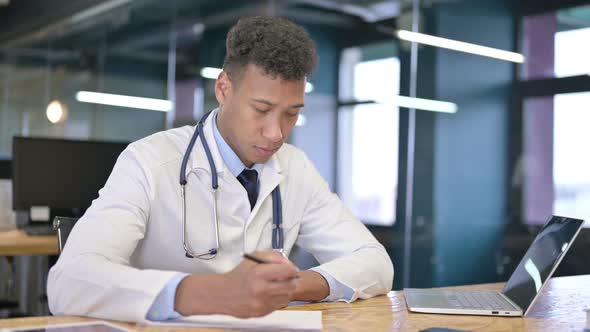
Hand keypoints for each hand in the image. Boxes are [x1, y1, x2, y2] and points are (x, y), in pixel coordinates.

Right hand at [174, 251, 298, 317]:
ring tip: (277, 285)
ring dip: (286, 290)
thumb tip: (288, 263)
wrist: (222, 294)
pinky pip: (279, 305)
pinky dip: (278, 299)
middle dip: (292, 280)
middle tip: (289, 277)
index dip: (292, 269)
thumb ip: (273, 257)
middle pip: (291, 285)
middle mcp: (261, 289)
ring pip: (287, 296)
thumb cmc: (239, 274)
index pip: (288, 271)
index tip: (291, 269)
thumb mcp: (254, 258)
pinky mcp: (261, 312)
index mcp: (259, 273)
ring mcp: (262, 303)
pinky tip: (270, 294)